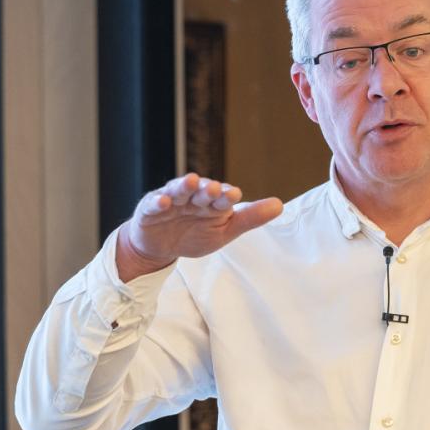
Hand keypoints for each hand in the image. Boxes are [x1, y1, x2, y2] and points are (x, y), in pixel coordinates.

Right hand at [115, 173, 282, 281]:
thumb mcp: (224, 231)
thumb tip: (279, 205)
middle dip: (207, 189)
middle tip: (214, 188)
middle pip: (201, 191)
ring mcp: (171, 201)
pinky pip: (154, 203)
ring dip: (184, 186)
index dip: (227, 196)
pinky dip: (158, 202)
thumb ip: (250, 218)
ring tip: (191, 181)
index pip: (222, 197)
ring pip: (178, 190)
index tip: (235, 195)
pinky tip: (164, 202)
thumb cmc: (194, 234)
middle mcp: (193, 197)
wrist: (160, 247)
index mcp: (212, 202)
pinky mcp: (150, 208)